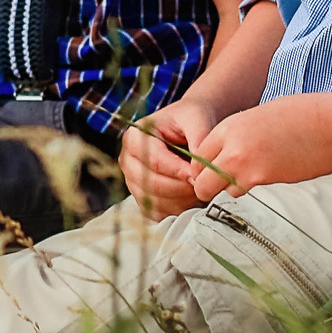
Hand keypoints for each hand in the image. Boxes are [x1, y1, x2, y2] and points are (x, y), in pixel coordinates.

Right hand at [118, 99, 221, 217]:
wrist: (188, 125)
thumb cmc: (190, 119)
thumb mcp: (197, 120)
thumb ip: (199, 140)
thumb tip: (198, 170)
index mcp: (134, 137)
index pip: (154, 162)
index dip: (179, 172)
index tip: (199, 175)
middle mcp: (127, 160)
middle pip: (152, 184)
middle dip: (182, 189)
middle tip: (204, 185)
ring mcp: (132, 181)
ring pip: (155, 202)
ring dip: (181, 201)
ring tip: (200, 190)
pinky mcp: (142, 196)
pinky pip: (157, 213)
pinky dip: (176, 211)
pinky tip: (192, 200)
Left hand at [190, 96, 331, 200]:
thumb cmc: (303, 116)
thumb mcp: (260, 116)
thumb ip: (238, 134)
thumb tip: (225, 154)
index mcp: (230, 126)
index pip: (199, 157)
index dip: (204, 168)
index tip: (213, 172)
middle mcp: (233, 148)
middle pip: (202, 181)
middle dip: (208, 186)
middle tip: (222, 187)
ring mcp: (249, 166)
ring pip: (223, 191)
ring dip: (231, 190)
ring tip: (252, 179)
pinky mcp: (267, 181)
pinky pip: (245, 194)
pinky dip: (250, 192)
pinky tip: (266, 180)